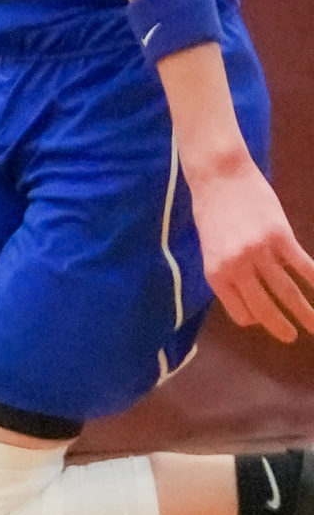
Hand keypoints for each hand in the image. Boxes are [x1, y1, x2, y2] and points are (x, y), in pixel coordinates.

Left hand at [191, 158, 313, 341]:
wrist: (219, 176)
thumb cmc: (212, 210)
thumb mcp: (210, 246)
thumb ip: (228, 269)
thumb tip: (248, 291)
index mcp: (215, 273)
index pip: (239, 311)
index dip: (253, 319)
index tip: (264, 320)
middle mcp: (236, 267)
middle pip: (265, 307)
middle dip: (280, 327)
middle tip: (292, 338)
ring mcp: (259, 252)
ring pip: (287, 291)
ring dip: (305, 312)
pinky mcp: (280, 236)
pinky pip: (303, 265)